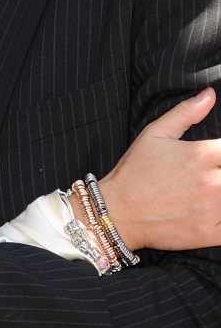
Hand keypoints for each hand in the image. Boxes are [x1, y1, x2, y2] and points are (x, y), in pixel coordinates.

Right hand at [99, 88, 220, 250]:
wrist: (117, 213)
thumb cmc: (135, 171)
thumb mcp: (155, 133)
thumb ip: (186, 112)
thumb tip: (210, 94)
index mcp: (202, 154)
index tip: (218, 157)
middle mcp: (211, 181)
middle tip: (213, 174)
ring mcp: (213, 209)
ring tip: (213, 190)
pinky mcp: (210, 233)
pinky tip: (214, 210)